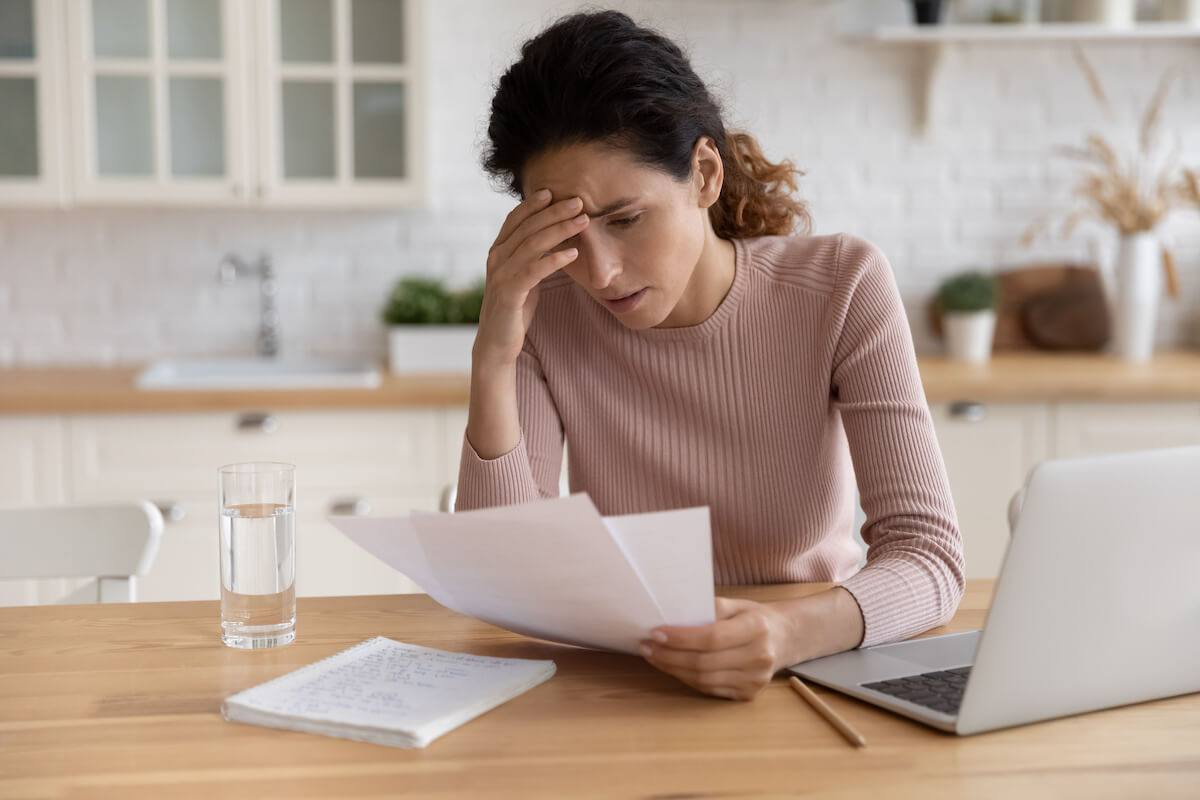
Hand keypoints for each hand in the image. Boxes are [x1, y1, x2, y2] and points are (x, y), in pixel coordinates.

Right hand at [475, 189, 589, 366]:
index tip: (555, 191)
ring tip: (583, 222)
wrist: (497, 342)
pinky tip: (573, 253)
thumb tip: (555, 236)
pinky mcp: (509, 294)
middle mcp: (496, 258)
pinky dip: (554, 259)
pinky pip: (534, 270)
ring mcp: (501, 275)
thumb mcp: (524, 276)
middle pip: (527, 227)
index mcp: (498, 251)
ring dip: (560, 230)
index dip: (533, 204)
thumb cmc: (514, 307)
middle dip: (554, 212)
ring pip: (532, 244)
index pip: (515, 219)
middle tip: (579, 202)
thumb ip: (533, 255)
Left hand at [639, 597, 794, 700]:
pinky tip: (673, 667)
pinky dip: (687, 679)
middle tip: (645, 646)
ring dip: (673, 669)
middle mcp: (759, 656)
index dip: (681, 638)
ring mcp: (756, 680)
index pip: (712, 637)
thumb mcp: (736, 604)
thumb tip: (673, 616)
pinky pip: (710, 689)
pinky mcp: (749, 694)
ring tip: (653, 657)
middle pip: (704, 662)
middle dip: (669, 656)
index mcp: (757, 628)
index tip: (655, 633)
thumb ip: (709, 608)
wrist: (785, 638)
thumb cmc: (754, 617)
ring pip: (704, 680)